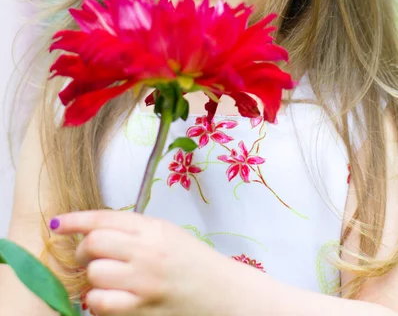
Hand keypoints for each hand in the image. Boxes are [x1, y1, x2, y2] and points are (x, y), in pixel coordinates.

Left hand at [51, 210, 240, 315]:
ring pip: (94, 274)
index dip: (75, 220)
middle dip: (83, 250)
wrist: (221, 292)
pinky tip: (106, 296)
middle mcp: (147, 252)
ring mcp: (143, 282)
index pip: (104, 218)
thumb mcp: (165, 232)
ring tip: (103, 278)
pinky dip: (96, 300)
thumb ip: (133, 228)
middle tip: (90, 255)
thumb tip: (94, 229)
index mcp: (152, 228)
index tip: (58, 223)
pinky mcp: (141, 309)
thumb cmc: (192, 260)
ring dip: (91, 276)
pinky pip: (101, 304)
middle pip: (94, 244)